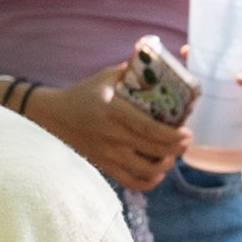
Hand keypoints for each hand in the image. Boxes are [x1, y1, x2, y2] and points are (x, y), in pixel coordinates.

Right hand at [33, 64, 179, 195]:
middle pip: (154, 151)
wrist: (54, 115)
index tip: (187, 133)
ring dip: (165, 165)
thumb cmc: (84, 93)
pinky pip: (131, 182)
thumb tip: (157, 58)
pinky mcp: (104, 166)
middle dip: (177, 149)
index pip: (150, 129)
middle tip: (186, 141)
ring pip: (146, 170)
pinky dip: (148, 182)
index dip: (173, 136)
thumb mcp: (107, 76)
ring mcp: (107, 154)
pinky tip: (156, 172)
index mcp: (115, 111)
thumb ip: (132, 70)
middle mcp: (112, 136)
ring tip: (171, 155)